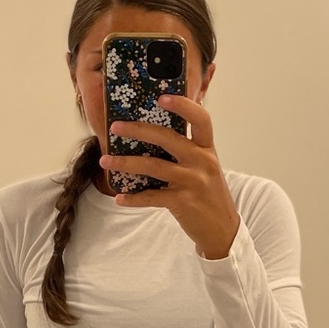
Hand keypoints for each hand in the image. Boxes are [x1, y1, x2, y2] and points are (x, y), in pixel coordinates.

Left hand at [99, 94, 239, 259]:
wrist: (223, 230)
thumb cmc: (209, 196)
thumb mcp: (206, 168)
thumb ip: (188, 151)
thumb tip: (154, 134)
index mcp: (207, 149)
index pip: (201, 118)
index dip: (183, 105)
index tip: (161, 97)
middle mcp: (202, 161)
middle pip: (167, 137)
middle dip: (137, 130)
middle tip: (115, 127)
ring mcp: (193, 182)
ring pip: (153, 166)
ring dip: (125, 163)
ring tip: (105, 161)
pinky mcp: (183, 202)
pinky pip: (152, 196)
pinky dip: (134, 198)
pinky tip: (120, 198)